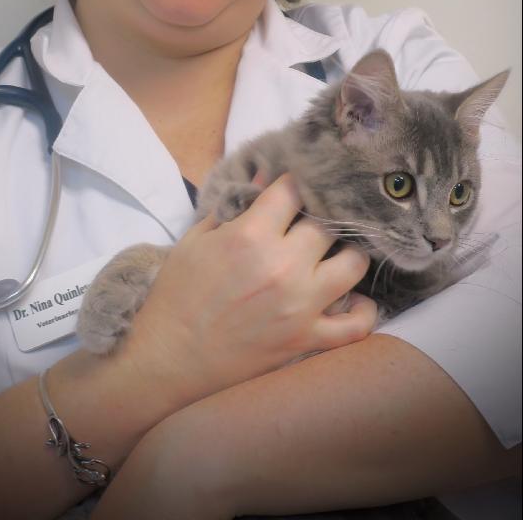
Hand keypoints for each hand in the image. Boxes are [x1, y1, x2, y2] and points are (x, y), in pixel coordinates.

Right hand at [121, 173, 375, 404]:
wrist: (169, 358)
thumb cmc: (177, 294)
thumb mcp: (197, 239)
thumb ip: (234, 205)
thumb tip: (265, 175)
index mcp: (250, 236)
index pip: (293, 189)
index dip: (296, 180)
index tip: (295, 184)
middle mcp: (283, 266)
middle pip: (328, 222)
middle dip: (321, 215)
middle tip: (314, 218)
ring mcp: (300, 305)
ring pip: (354, 264)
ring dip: (348, 252)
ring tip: (334, 252)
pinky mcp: (307, 340)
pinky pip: (357, 325)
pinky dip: (364, 311)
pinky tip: (353, 298)